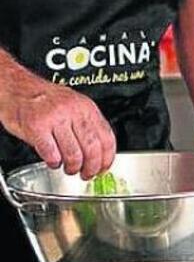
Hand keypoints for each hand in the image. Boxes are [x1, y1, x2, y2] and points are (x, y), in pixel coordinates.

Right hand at [0, 76, 115, 177]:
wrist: (18, 88)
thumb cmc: (44, 98)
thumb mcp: (74, 104)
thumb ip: (86, 123)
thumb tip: (100, 149)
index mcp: (86, 107)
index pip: (106, 136)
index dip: (107, 157)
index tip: (104, 167)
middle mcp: (73, 112)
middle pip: (92, 147)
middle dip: (92, 167)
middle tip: (87, 174)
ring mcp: (55, 119)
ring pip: (73, 153)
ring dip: (73, 168)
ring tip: (69, 169)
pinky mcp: (36, 127)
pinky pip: (51, 153)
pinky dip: (54, 163)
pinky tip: (54, 162)